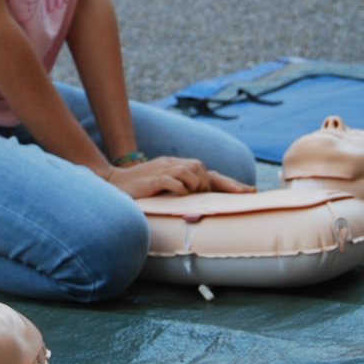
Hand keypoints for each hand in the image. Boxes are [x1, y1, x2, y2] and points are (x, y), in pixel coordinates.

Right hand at [105, 156, 246, 198]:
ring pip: (191, 172)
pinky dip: (179, 188)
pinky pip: (174, 180)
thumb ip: (182, 187)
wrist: (113, 183)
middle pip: (202, 169)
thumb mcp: (164, 184)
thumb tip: (202, 199)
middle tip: (205, 198)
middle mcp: (173, 164)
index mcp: (178, 166)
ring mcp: (163, 169)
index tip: (250, 192)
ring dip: (195, 186)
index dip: (230, 183)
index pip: (209, 172)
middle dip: (210, 185)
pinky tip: (177, 195)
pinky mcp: (153, 178)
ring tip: (187, 196)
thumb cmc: (140, 187)